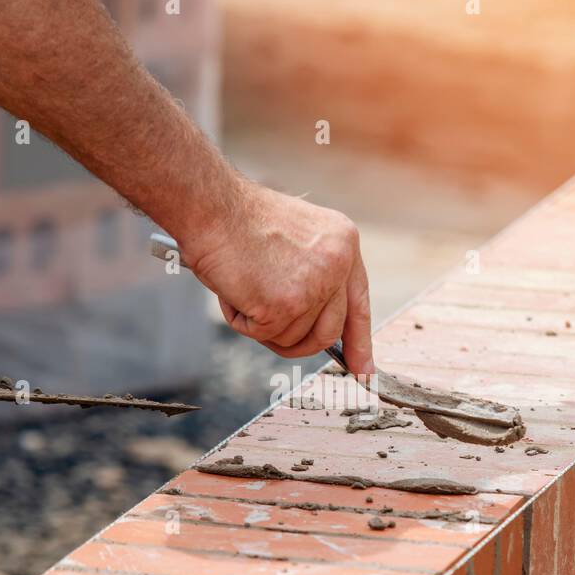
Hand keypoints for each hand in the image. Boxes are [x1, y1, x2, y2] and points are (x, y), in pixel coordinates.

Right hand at [184, 183, 374, 374]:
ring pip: (292, 337)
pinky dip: (240, 319)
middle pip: (328, 331)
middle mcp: (336, 265)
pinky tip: (234, 288)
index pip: (358, 304)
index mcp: (344, 244)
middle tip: (272, 329)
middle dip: (301, 343)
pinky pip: (262, 334)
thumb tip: (318, 323)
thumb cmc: (239, 219)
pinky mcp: (283, 306)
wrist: (211, 205)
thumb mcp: (297, 238)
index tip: (363, 369)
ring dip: (262, 323)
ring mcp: (312, 287)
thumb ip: (315, 275)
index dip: (360, 341)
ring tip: (244, 284)